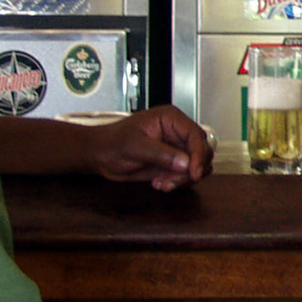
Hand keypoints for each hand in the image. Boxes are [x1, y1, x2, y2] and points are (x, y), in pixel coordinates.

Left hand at [84, 107, 212, 191]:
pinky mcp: (172, 162)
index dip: (198, 155)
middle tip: (170, 181)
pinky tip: (159, 183)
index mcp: (171, 119)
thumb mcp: (135, 146)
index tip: (193, 173)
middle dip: (190, 170)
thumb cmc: (112, 142)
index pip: (196, 135)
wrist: (100, 155)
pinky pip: (186, 175)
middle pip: (201, 151)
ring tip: (161, 183)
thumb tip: (186, 163)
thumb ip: (161, 154)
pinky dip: (177, 182)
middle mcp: (177, 132)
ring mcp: (176, 148)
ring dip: (183, 179)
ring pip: (197, 165)